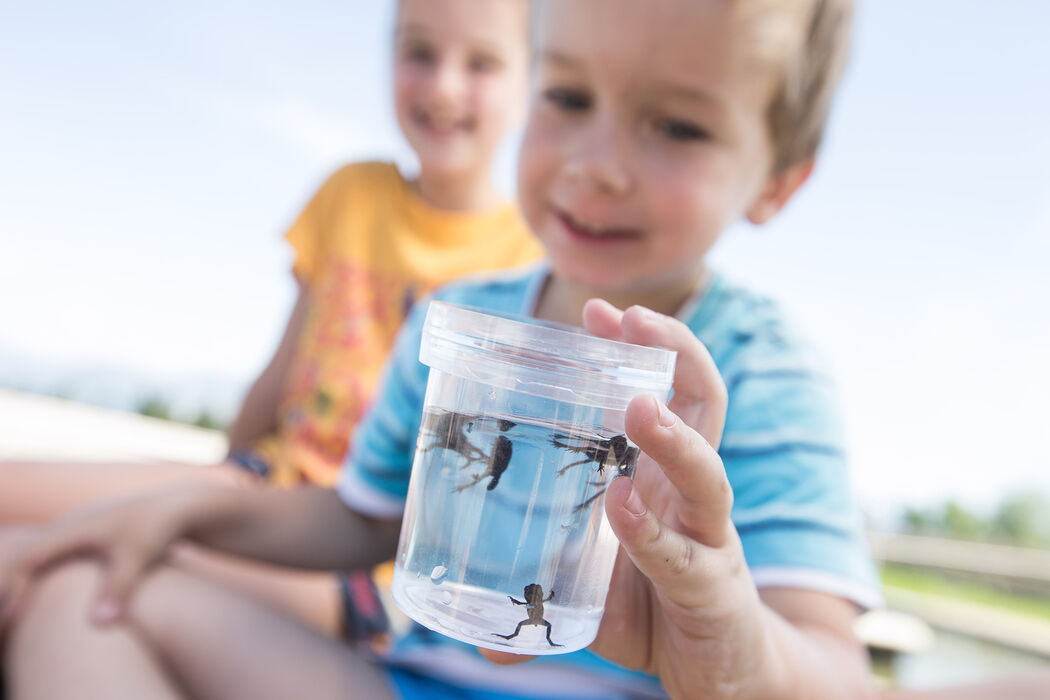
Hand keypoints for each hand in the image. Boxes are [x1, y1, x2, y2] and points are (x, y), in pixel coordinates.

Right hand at [0, 486, 197, 630]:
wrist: (180, 505)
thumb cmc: (159, 528)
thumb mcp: (139, 556)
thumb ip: (119, 588)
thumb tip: (99, 625)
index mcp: (73, 527)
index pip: (29, 560)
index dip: (14, 589)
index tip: (8, 619)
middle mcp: (69, 524)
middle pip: (27, 557)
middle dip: (12, 588)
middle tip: (5, 623)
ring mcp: (77, 527)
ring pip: (39, 556)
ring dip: (26, 583)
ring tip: (15, 619)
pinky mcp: (87, 534)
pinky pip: (53, 556)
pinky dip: (42, 576)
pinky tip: (42, 600)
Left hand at [482, 300, 768, 696]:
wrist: (724, 674)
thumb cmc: (657, 611)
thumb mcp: (592, 588)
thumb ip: (540, 596)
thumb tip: (479, 635)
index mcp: (665, 476)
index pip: (668, 391)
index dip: (645, 347)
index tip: (600, 313)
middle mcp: (693, 495)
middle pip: (704, 404)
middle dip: (673, 354)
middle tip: (629, 322)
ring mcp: (709, 539)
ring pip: (706, 474)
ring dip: (673, 438)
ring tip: (637, 408)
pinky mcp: (712, 589)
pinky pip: (683, 553)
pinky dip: (649, 530)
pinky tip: (622, 508)